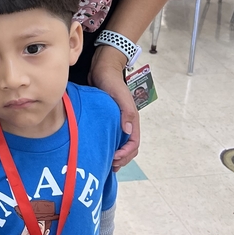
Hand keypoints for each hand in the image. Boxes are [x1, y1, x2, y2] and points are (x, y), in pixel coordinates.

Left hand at [88, 48, 139, 171]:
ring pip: (120, 143)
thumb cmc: (111, 80)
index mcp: (131, 118)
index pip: (133, 142)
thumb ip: (126, 111)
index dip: (126, 154)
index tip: (114, 159)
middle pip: (129, 147)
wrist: (102, 69)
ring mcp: (118, 121)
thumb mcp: (119, 95)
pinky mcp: (108, 119)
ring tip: (107, 164)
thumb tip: (128, 130)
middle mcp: (126, 122)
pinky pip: (111, 137)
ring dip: (117, 155)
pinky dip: (109, 146)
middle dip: (122, 159)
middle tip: (110, 166)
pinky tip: (100, 151)